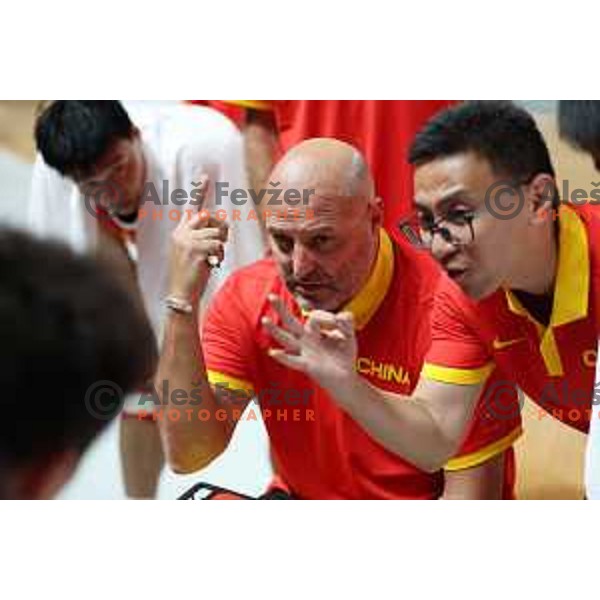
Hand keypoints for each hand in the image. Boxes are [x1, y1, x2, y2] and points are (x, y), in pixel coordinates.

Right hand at [167, 178, 228, 302]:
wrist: (181, 296)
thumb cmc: (192, 276)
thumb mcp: (196, 253)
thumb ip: (205, 237)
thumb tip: (220, 225)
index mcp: (180, 232)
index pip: (192, 208)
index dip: (199, 191)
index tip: (204, 175)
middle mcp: (181, 232)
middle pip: (211, 218)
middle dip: (221, 231)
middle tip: (218, 248)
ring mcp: (186, 239)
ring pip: (217, 233)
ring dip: (220, 248)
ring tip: (211, 261)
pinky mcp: (194, 248)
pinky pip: (218, 244)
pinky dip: (220, 255)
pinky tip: (211, 264)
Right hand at [262, 294, 357, 389]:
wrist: (346, 378)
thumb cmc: (344, 355)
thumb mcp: (349, 335)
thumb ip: (347, 322)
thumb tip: (340, 315)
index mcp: (314, 331)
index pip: (314, 316)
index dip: (327, 317)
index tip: (339, 322)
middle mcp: (305, 340)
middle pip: (290, 322)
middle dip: (281, 309)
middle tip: (271, 295)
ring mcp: (304, 352)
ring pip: (286, 338)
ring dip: (275, 330)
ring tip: (265, 320)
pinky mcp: (307, 366)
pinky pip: (293, 360)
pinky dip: (283, 357)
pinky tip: (273, 352)